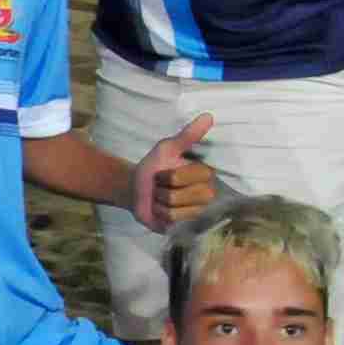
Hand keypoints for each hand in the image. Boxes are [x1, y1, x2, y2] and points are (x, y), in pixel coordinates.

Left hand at [129, 111, 219, 225]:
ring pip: (177, 209)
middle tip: (161, 186)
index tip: (165, 171)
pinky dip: (158, 214)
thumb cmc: (154, 167)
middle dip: (164, 189)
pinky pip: (172, 221)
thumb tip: (208, 116)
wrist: (135, 189)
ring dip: (159, 202)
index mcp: (207, 175)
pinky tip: (158, 210)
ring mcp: (198, 214)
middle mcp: (208, 196)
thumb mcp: (167, 148)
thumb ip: (188, 135)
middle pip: (186, 195)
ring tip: (159, 197)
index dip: (173, 175)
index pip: (197, 176)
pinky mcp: (185, 228)